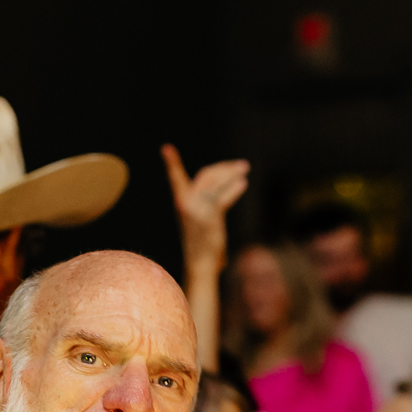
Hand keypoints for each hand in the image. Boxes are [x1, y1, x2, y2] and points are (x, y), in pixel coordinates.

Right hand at [161, 144, 248, 270]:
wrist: (200, 263)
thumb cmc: (203, 245)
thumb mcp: (202, 220)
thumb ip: (209, 203)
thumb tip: (228, 186)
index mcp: (182, 202)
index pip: (176, 177)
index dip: (173, 163)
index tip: (166, 148)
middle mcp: (186, 203)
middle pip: (206, 176)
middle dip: (224, 169)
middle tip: (242, 165)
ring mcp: (197, 208)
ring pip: (216, 183)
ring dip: (232, 174)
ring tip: (245, 168)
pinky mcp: (209, 215)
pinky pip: (222, 197)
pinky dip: (234, 189)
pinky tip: (243, 184)